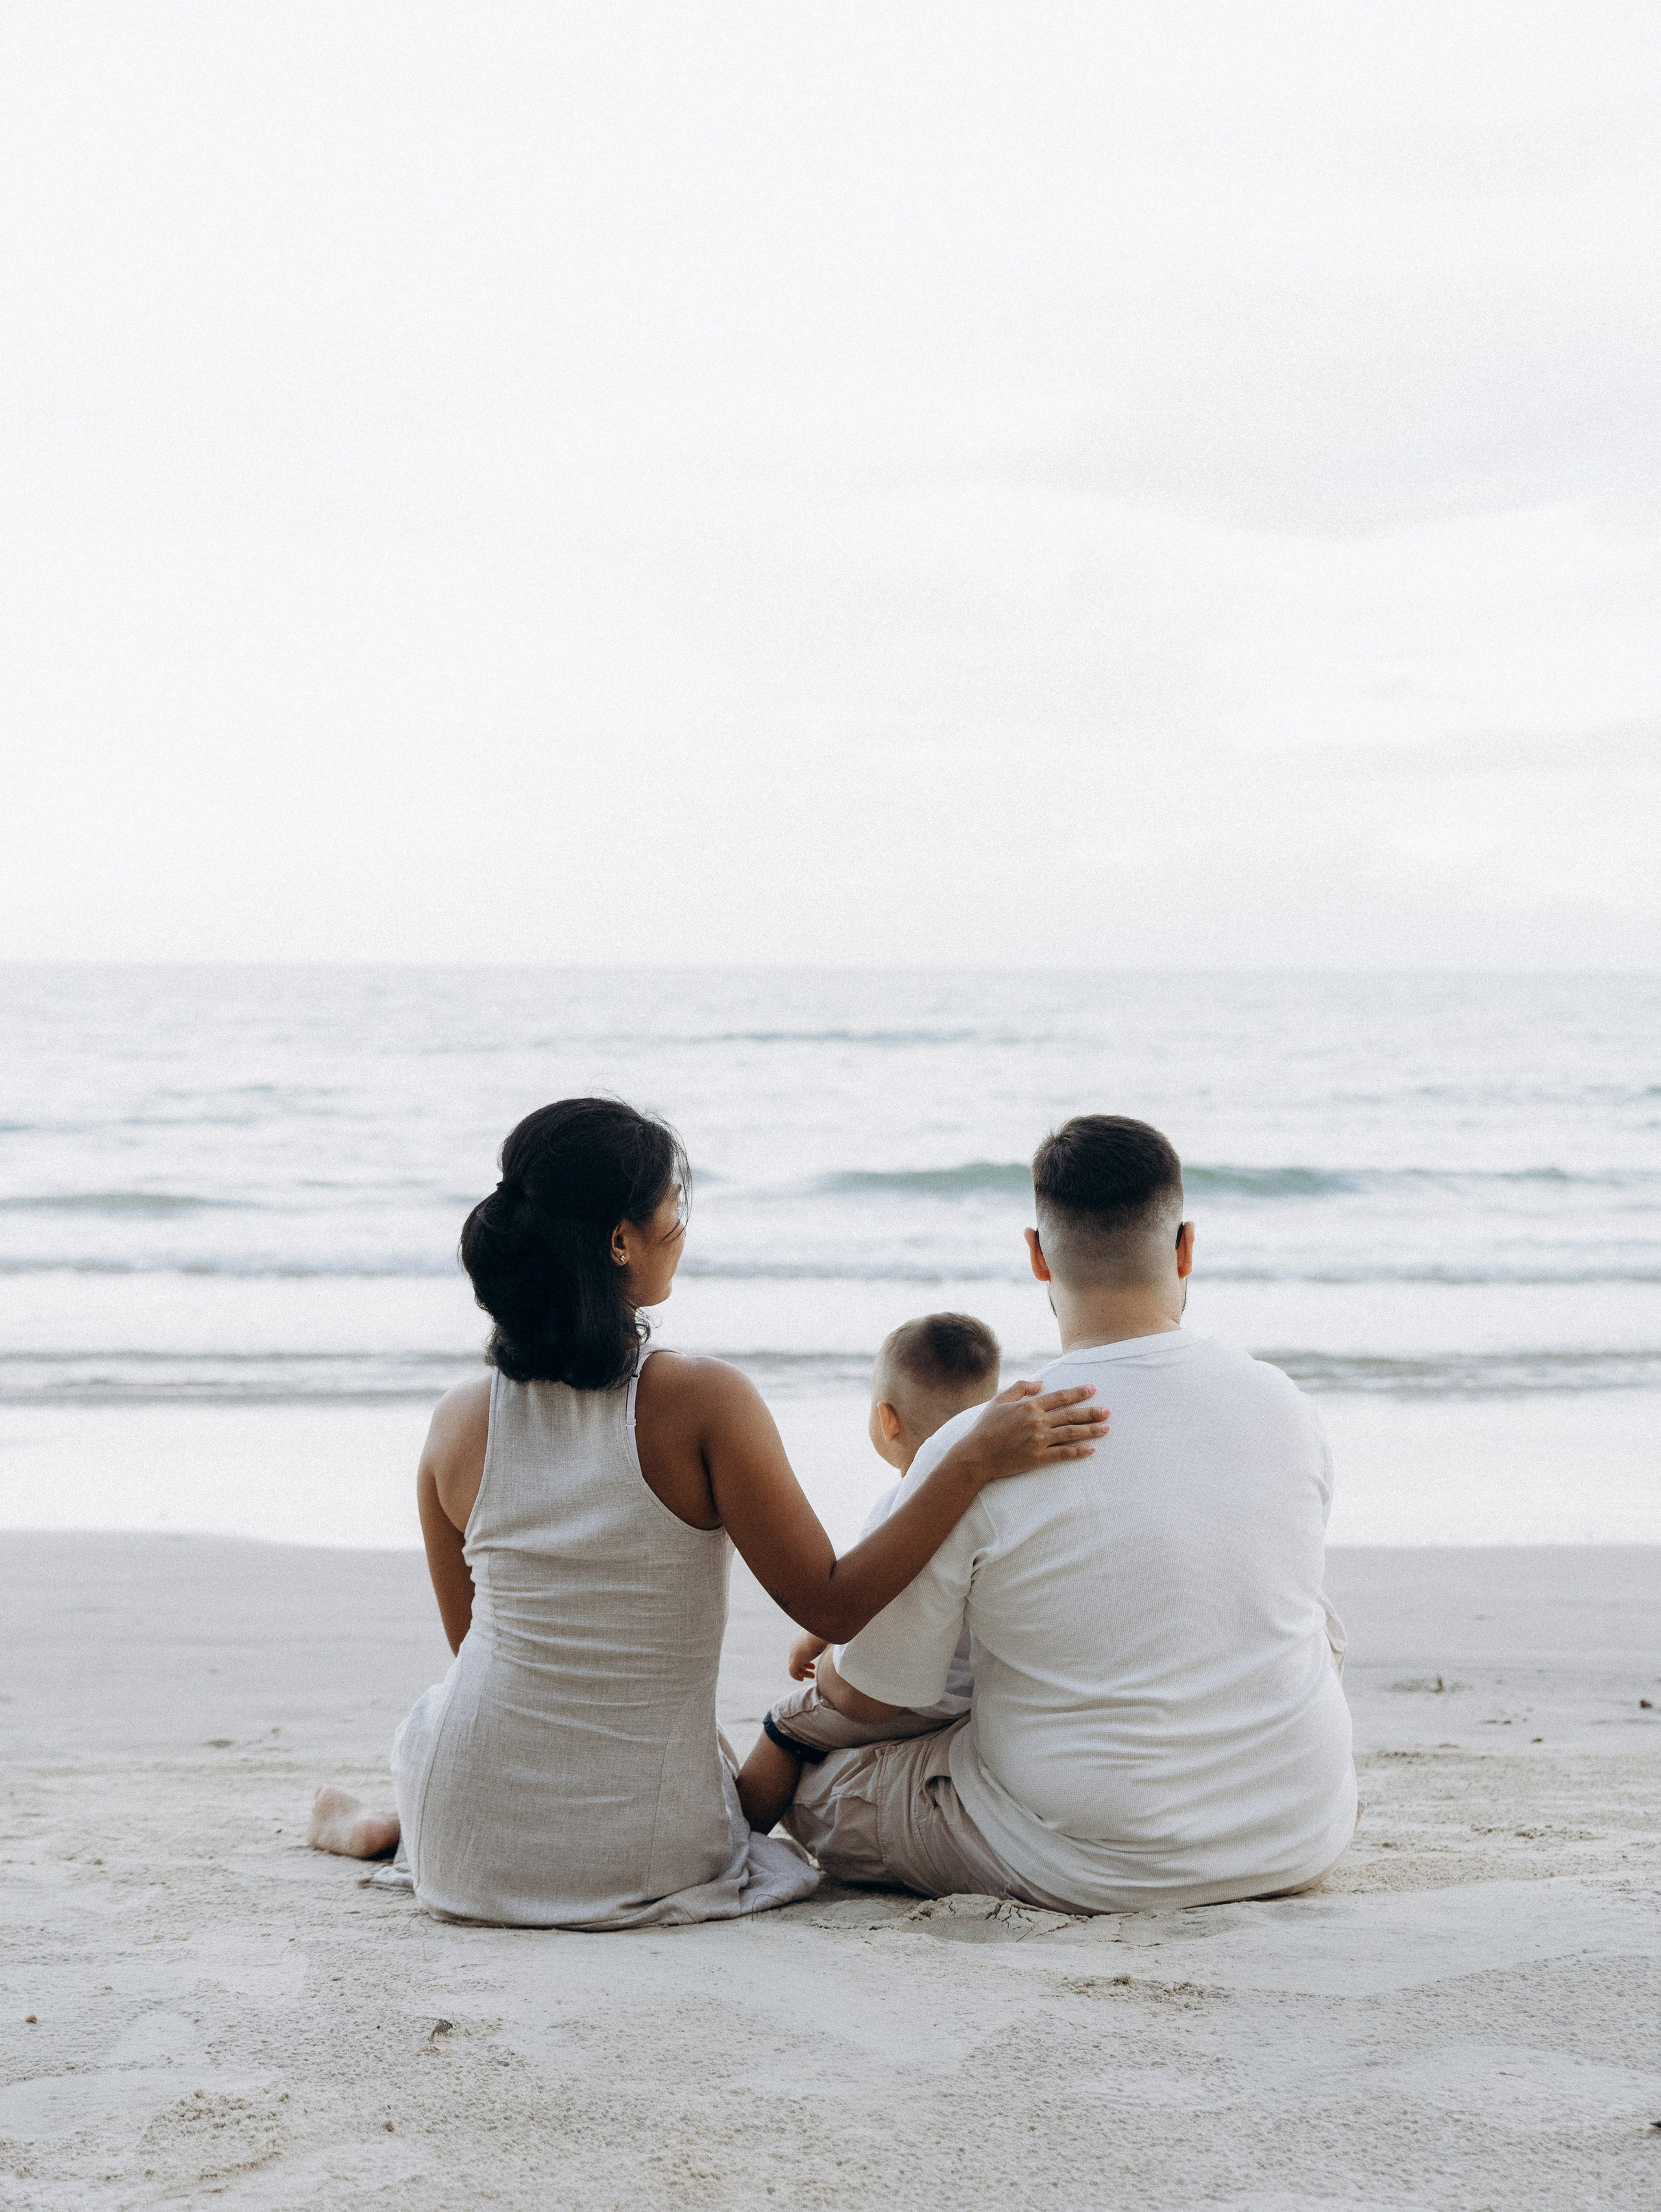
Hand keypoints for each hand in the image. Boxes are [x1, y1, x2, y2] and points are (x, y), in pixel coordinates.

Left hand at [788, 1629, 828, 1679]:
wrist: (817, 1635)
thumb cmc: (823, 1636)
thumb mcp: (822, 1639)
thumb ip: (823, 1644)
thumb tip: (832, 1645)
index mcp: (800, 1640)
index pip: (799, 1652)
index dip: (806, 1659)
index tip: (813, 1665)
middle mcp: (794, 1646)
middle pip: (796, 1659)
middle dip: (804, 1666)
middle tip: (813, 1668)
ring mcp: (793, 1653)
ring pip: (794, 1666)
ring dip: (803, 1673)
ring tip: (812, 1676)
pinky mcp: (794, 1661)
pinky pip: (792, 1672)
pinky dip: (796, 1677)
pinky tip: (802, 1679)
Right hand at [952, 1379, 1106, 1485]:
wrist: (976, 1454)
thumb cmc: (985, 1426)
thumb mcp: (999, 1400)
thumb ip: (1020, 1388)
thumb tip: (1040, 1383)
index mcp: (1029, 1406)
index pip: (1060, 1397)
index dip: (1078, 1392)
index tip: (1093, 1389)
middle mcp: (1038, 1422)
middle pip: (1071, 1415)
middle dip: (1092, 1412)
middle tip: (1108, 1411)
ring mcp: (1039, 1440)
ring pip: (1071, 1433)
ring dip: (1091, 1430)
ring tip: (1107, 1429)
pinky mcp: (1038, 1457)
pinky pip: (1063, 1453)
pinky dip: (1079, 1451)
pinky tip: (1092, 1450)